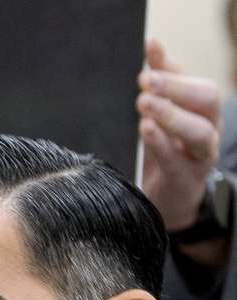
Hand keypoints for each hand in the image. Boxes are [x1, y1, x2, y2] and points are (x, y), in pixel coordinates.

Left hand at [138, 39, 221, 231]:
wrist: (168, 202)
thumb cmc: (165, 152)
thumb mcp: (160, 115)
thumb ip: (159, 84)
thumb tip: (152, 44)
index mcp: (202, 110)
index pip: (193, 79)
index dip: (172, 65)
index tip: (150, 50)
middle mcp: (209, 128)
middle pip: (207, 98)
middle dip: (177, 86)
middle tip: (145, 80)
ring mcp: (201, 155)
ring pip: (199, 130)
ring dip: (172, 114)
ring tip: (144, 103)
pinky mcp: (186, 179)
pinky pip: (178, 159)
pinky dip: (162, 143)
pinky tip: (146, 129)